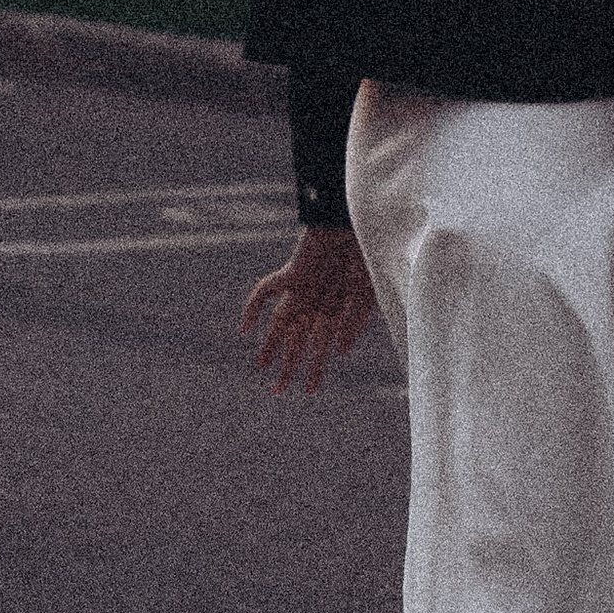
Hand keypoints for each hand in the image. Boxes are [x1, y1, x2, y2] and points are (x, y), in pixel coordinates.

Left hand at [241, 225, 379, 395]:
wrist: (354, 221)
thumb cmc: (368, 254)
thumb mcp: (369, 294)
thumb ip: (355, 323)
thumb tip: (339, 353)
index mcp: (337, 309)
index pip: (321, 346)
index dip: (315, 369)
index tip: (309, 391)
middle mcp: (317, 302)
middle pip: (298, 339)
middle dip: (289, 366)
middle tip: (277, 391)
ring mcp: (302, 289)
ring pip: (281, 323)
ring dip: (271, 345)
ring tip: (261, 367)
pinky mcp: (291, 274)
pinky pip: (265, 291)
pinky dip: (253, 308)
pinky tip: (244, 329)